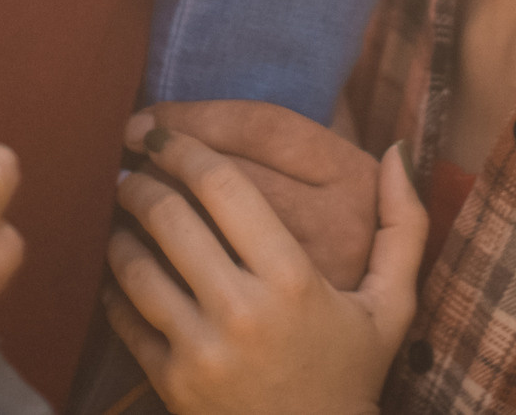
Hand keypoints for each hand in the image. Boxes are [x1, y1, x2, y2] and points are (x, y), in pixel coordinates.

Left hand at [104, 122, 425, 414]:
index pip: (224, 188)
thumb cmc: (351, 373)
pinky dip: (111, 286)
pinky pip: (124, 318)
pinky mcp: (172, 383)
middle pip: (170, 217)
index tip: (164, 133)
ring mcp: (202, 349)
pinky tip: (117, 268)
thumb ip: (404, 226)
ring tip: (119, 211)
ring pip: (136, 264)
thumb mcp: (391, 306)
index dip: (185, 149)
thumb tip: (398, 150)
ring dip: (119, 229)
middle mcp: (244, 310)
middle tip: (130, 167)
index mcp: (294, 280)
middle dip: (141, 182)